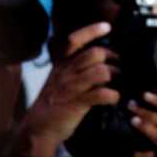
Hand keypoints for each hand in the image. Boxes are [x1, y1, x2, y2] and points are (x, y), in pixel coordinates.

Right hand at [17, 22, 118, 156]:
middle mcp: (65, 73)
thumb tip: (102, 57)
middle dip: (112, 58)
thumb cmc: (54, 103)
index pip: (73, 41)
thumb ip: (75, 67)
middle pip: (95, 53)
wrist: (37, 129)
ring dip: (115, 76)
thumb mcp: (59, 80)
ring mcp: (71, 88)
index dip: (91, 31)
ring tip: (116, 83)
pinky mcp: (77, 103)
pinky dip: (113, 96)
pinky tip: (113, 98)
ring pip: (101, 71)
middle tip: (118, 67)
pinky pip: (102, 94)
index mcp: (61, 65)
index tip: (107, 26)